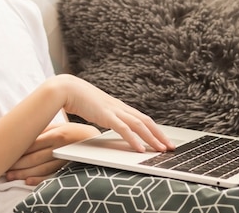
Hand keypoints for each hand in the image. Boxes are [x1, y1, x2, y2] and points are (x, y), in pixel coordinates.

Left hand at [5, 122, 99, 184]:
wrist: (98, 143)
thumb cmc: (76, 132)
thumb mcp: (61, 126)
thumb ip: (44, 129)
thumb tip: (27, 132)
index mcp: (56, 134)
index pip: (32, 143)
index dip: (18, 150)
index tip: (6, 154)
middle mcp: (59, 147)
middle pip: (33, 157)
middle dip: (17, 164)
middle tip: (4, 168)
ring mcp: (63, 160)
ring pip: (40, 168)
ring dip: (24, 173)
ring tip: (11, 176)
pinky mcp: (68, 169)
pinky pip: (51, 176)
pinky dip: (38, 180)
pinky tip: (27, 182)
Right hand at [54, 74, 174, 152]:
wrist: (67, 89)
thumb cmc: (80, 99)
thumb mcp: (97, 110)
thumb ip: (106, 117)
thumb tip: (111, 125)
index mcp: (119, 107)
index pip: (142, 118)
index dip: (155, 129)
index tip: (164, 140)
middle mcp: (120, 108)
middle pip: (146, 122)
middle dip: (159, 135)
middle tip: (170, 148)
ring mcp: (114, 110)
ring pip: (139, 125)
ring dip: (152, 138)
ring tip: (161, 149)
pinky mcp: (106, 115)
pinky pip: (123, 129)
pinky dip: (133, 139)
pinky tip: (140, 149)